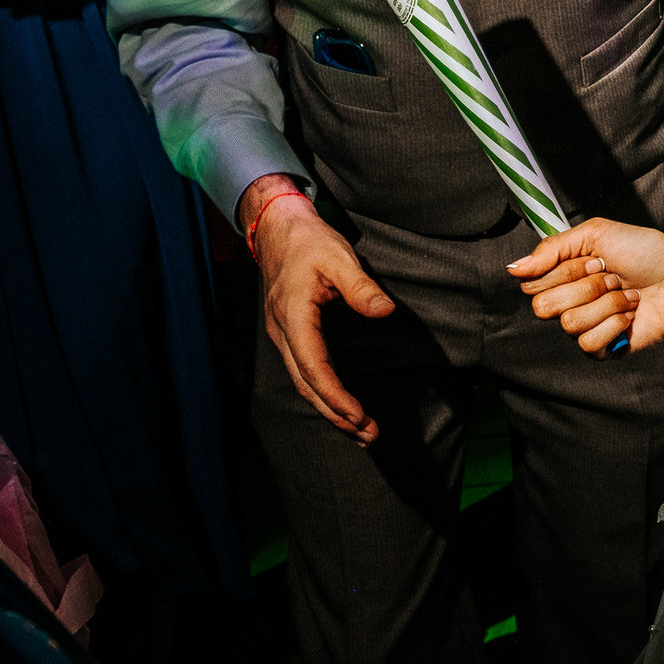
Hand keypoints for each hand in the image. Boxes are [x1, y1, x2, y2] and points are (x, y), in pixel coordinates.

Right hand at [249, 182, 395, 443]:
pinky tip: (338, 403)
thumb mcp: (339, 256)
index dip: (336, 396)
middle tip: (368, 435)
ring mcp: (282, 334)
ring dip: (329, 408)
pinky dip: (321, 392)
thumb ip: (361, 287)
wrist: (278, 227)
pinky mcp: (288, 333)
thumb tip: (385, 312)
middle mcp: (283, 332)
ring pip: (303, 382)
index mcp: (293, 316)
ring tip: (360, 430)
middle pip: (307, 385)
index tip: (359, 416)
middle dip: (336, 414)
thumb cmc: (309, 240)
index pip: (314, 367)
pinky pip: (303, 371)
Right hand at [510, 221, 663, 355]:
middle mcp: (568, 303)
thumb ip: (552, 248)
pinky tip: (630, 314)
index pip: (532, 284)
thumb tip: (513, 268)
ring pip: (569, 325)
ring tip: (627, 294)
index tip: (597, 260)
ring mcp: (586, 327)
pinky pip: (588, 345)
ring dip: (606, 303)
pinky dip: (614, 324)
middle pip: (543, 308)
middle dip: (585, 287)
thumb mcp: (596, 234)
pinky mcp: (604, 349)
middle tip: (612, 276)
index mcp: (562, 276)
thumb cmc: (645, 251)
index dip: (565, 272)